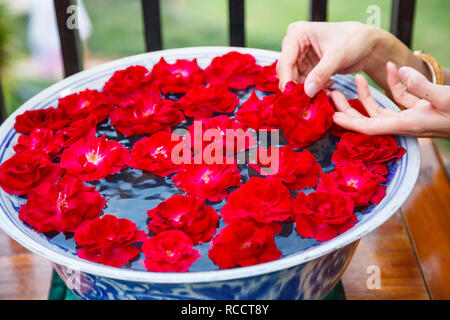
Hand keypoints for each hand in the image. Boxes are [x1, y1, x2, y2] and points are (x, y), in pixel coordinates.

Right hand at [277, 21, 379, 95]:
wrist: (365, 44)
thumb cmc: (353, 40)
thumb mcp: (336, 56)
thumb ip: (320, 74)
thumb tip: (306, 92)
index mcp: (297, 34)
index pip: (285, 61)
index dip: (287, 80)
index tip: (292, 96)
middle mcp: (294, 44)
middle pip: (287, 72)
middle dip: (297, 87)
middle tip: (308, 99)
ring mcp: (299, 56)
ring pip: (294, 79)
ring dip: (306, 89)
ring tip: (324, 91)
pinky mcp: (306, 66)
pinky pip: (303, 82)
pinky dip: (313, 88)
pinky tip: (327, 86)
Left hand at [332, 62, 449, 138]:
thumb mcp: (445, 98)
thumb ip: (421, 87)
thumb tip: (399, 72)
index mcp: (406, 125)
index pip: (370, 127)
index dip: (350, 123)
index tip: (332, 116)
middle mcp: (404, 123)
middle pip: (369, 118)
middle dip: (349, 108)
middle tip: (332, 95)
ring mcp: (410, 116)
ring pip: (380, 108)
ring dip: (366, 94)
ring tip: (352, 79)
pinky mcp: (419, 107)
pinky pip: (399, 97)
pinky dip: (392, 84)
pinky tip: (388, 68)